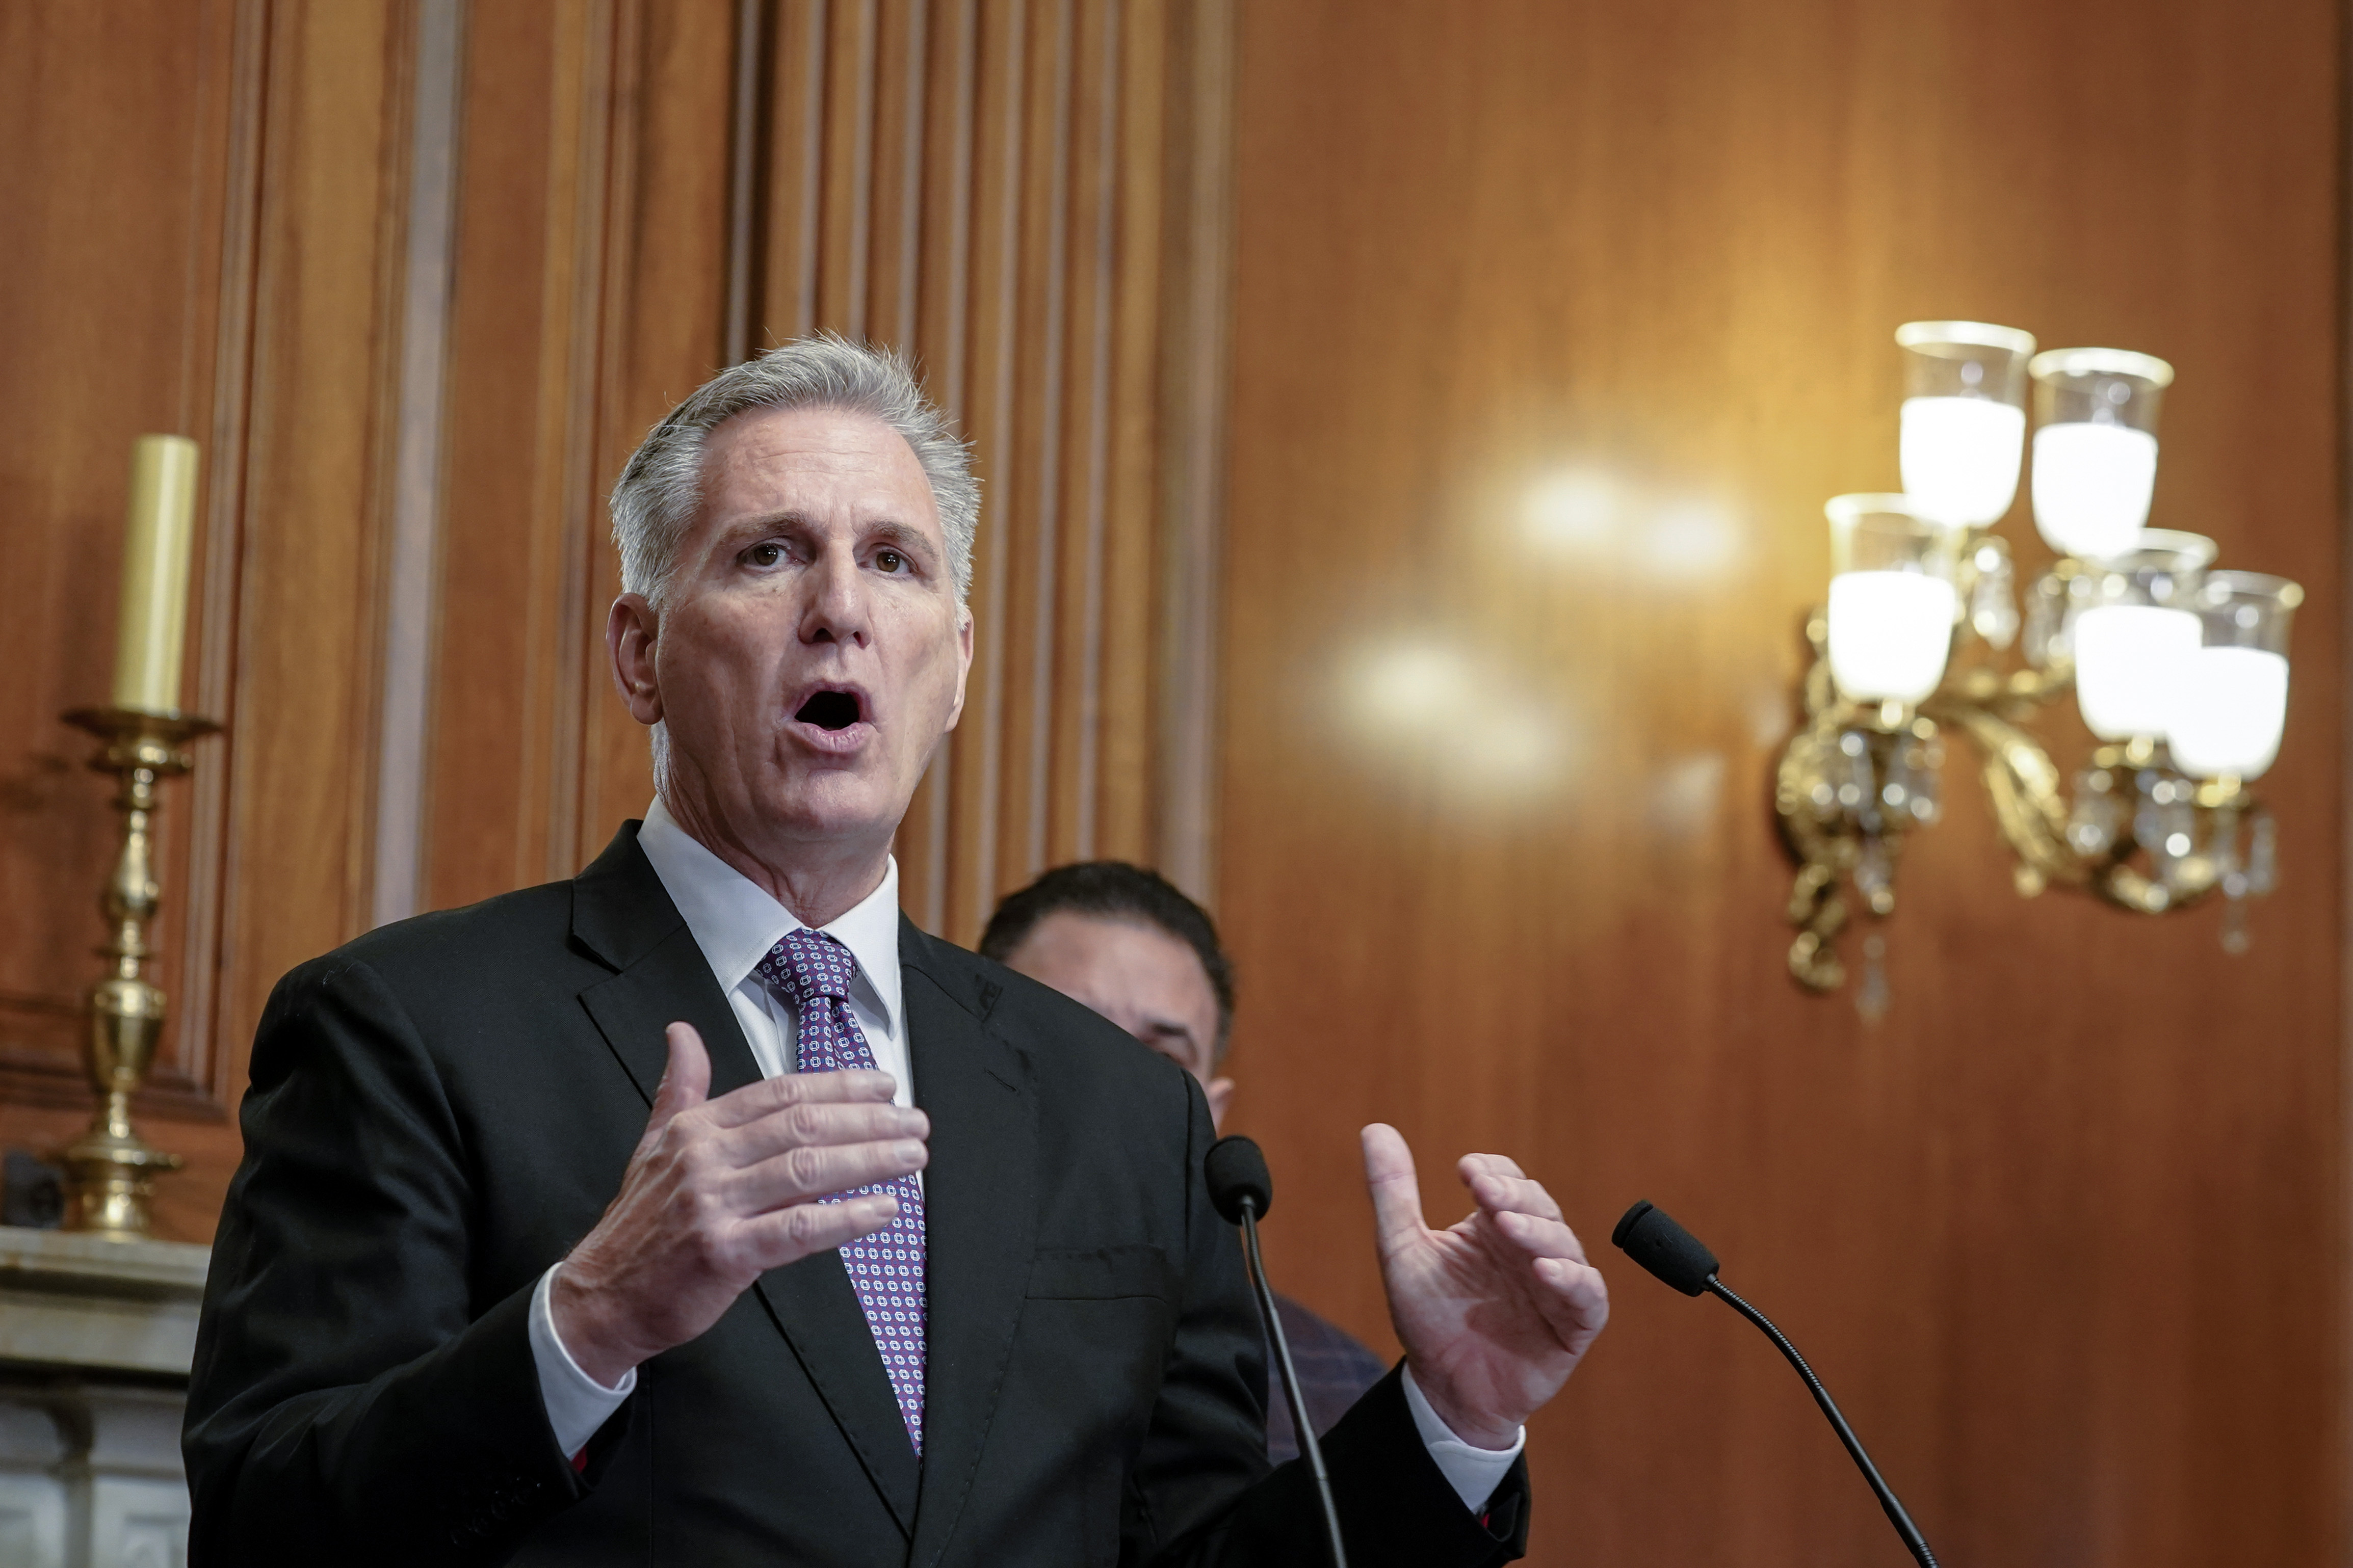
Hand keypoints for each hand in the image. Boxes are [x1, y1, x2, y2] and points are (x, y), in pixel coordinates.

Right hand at [551, 1022, 927, 1385]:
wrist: (601, 1298)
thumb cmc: (639, 1224)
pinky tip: (883, 1210)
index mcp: (697, 1127)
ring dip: (870, 1160)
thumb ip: (680, 1088)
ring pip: (807, 1169)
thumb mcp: (653, 1144)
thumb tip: (681, 1032)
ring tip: (912, 1156)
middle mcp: (705, 1158)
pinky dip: (846, 1218)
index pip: (781, 1092)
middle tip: (915, 1122)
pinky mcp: (723, 1253)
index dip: (839, 1085)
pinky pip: (797, 1230)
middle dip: (869, 1120)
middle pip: (803, 1124)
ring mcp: (713, 1205)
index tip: (884, 1086)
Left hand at [1362, 1123, 1607, 1449]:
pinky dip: (1573, 1280)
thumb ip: (1393, 1193)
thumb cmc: (1428, 1319)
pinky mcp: (1573, 1325)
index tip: (1466, 1171)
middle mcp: (1529, 1248)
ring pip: (1565, 1244)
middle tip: (1485, 1194)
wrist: (1444, 1391)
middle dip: (1515, 1195)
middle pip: (1539, 1204)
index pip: (1507, 1179)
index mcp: (1493, 1226)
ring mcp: (1555, 1285)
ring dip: (1540, 1232)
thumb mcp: (1402, 1251)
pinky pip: (1587, 1296)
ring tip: (1510, 1228)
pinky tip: (1546, 1273)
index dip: (1493, 1170)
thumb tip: (1375, 1129)